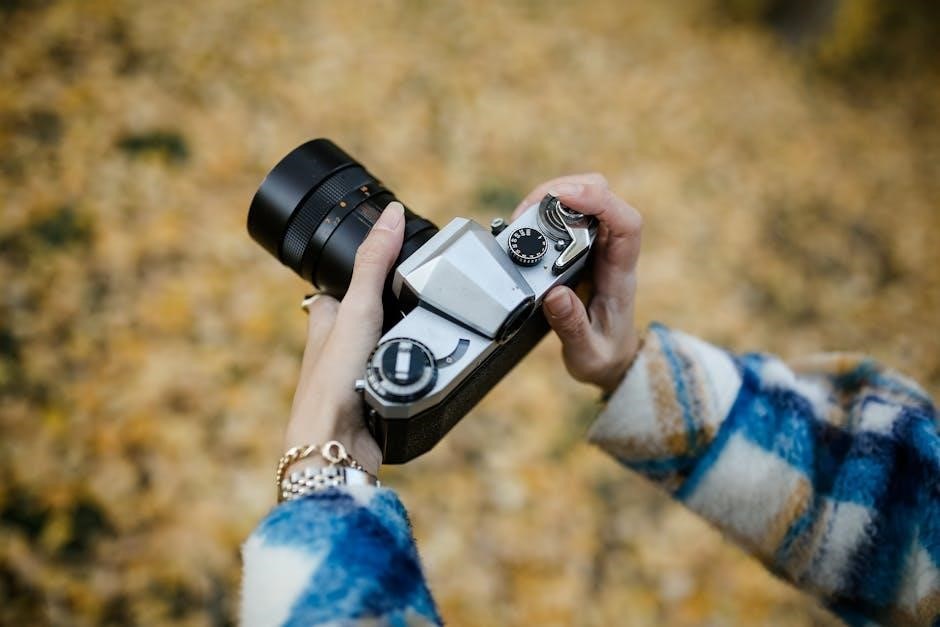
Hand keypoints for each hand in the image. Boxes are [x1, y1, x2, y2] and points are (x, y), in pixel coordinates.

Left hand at [283, 202, 405, 475]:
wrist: (336, 446)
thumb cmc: (334, 380)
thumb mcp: (359, 310)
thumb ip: (374, 264)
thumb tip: (392, 215)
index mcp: (326, 317)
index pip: (347, 282)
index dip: (371, 269)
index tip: (397, 257)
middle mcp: (336, 345)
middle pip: (372, 314)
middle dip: (398, 308)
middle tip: (429, 297)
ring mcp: (355, 373)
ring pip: (388, 346)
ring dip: (409, 342)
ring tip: (436, 332)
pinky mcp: (373, 399)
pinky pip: (399, 375)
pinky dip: (414, 371)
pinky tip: (430, 371)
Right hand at [512, 174, 642, 393]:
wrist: (613, 360)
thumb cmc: (604, 355)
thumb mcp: (588, 354)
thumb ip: (572, 327)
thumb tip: (554, 294)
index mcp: (620, 275)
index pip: (625, 224)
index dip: (599, 201)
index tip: (564, 197)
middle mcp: (611, 252)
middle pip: (604, 195)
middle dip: (567, 190)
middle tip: (529, 209)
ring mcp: (596, 246)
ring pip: (585, 199)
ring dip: (551, 198)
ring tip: (520, 218)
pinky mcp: (579, 247)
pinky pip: (567, 215)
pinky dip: (543, 211)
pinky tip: (523, 225)